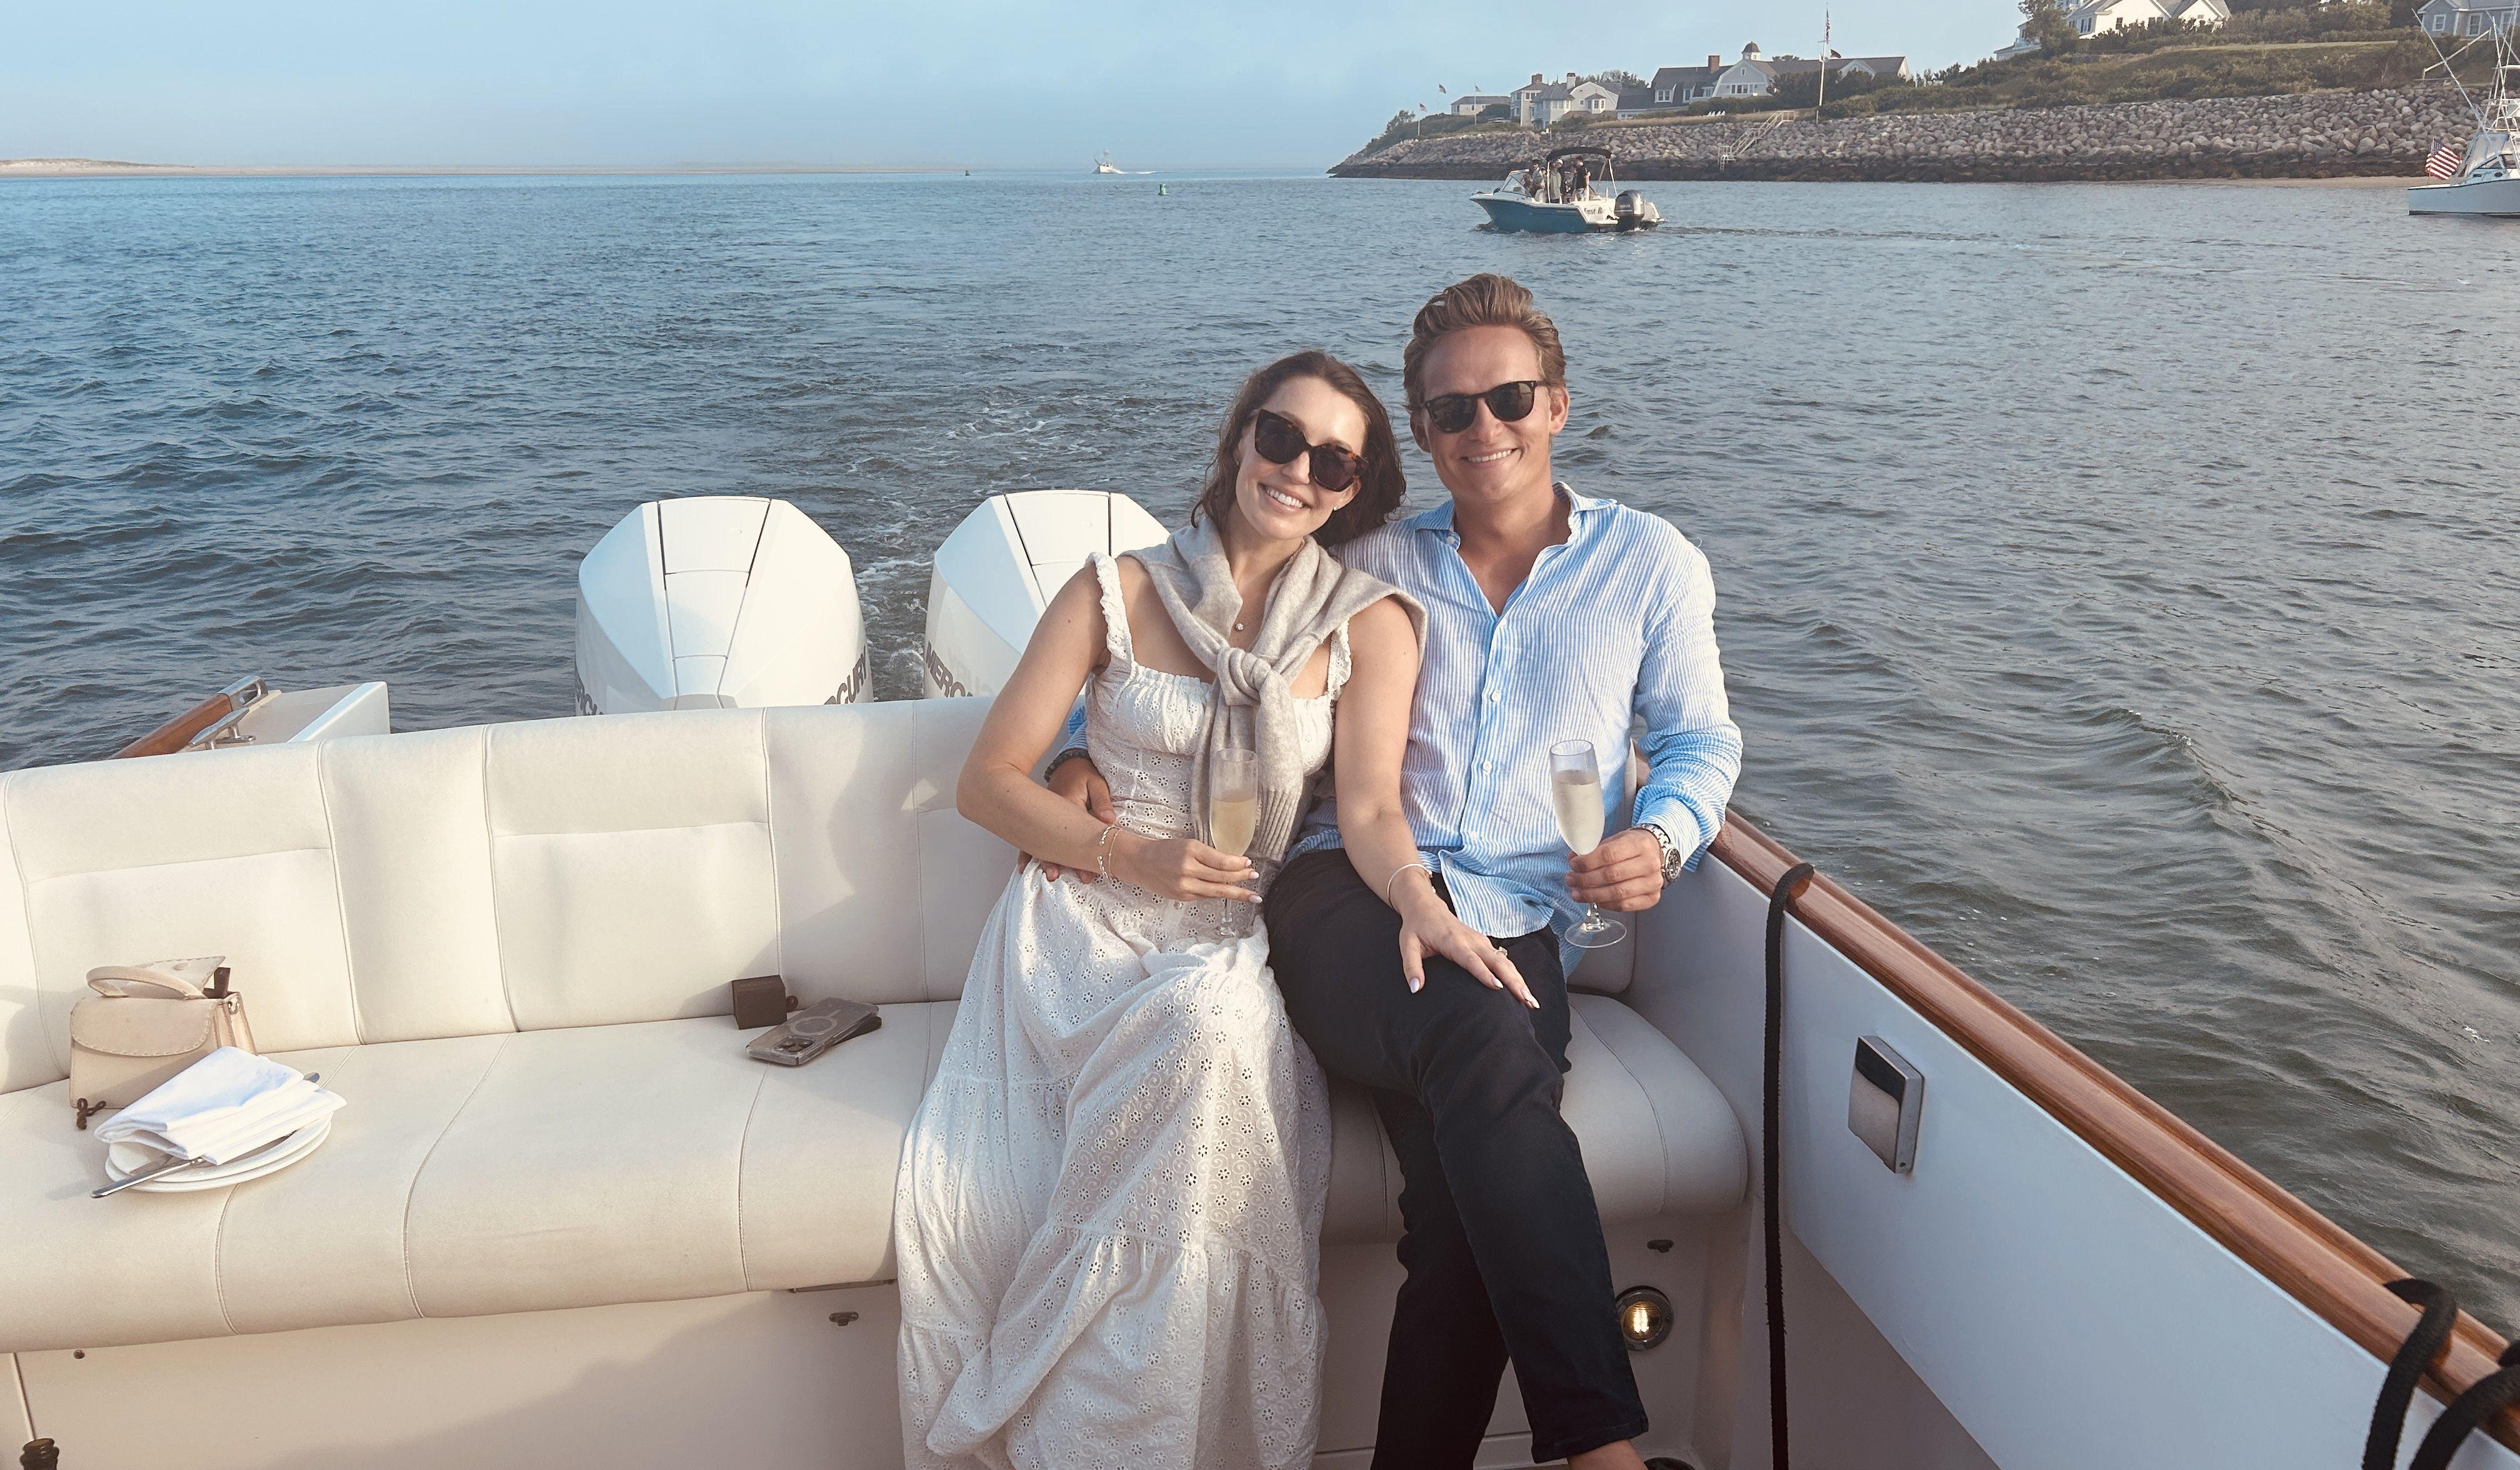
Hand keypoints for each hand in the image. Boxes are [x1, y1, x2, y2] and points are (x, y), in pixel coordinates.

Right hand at [1031, 756, 1115, 881]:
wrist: (1068, 765)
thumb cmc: (1084, 774)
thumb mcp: (1097, 783)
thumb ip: (1102, 801)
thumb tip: (1108, 820)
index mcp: (1067, 802)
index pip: (1074, 832)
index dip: (1080, 855)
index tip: (1085, 873)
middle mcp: (1050, 812)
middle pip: (1053, 841)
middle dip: (1056, 861)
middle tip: (1056, 876)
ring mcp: (1042, 817)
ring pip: (1040, 841)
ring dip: (1042, 859)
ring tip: (1045, 876)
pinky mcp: (1039, 819)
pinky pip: (1031, 837)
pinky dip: (1027, 851)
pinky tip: (1023, 866)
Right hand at [1110, 833, 1258, 902]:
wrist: (1141, 862)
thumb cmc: (1166, 850)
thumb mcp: (1188, 845)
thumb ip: (1209, 855)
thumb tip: (1234, 864)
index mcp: (1191, 850)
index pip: (1222, 861)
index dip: (1238, 864)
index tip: (1249, 863)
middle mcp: (1188, 869)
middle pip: (1222, 877)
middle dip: (1241, 878)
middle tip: (1255, 878)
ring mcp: (1184, 885)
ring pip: (1216, 891)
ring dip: (1236, 893)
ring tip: (1251, 895)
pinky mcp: (1182, 897)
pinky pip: (1205, 896)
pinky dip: (1218, 894)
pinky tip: (1228, 894)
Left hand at [1393, 887, 1536, 1007]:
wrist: (1426, 906)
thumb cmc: (1416, 928)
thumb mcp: (1407, 946)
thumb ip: (1411, 967)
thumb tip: (1415, 989)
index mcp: (1453, 942)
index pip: (1471, 960)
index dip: (1484, 973)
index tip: (1498, 988)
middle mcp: (1472, 940)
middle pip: (1497, 962)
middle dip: (1514, 982)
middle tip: (1527, 1002)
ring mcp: (1481, 941)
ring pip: (1505, 962)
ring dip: (1520, 981)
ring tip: (1532, 1002)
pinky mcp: (1485, 944)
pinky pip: (1503, 960)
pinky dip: (1515, 975)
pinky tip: (1523, 991)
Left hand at [1568, 827, 1664, 911]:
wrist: (1655, 853)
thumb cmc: (1632, 846)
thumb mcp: (1615, 839)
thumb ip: (1595, 850)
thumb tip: (1573, 860)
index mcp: (1639, 844)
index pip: (1609, 855)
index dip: (1588, 862)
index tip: (1573, 865)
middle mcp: (1649, 864)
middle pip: (1612, 875)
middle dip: (1586, 880)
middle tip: (1571, 880)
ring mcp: (1653, 883)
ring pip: (1617, 893)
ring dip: (1592, 895)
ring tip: (1577, 893)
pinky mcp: (1652, 898)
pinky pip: (1624, 905)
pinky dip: (1606, 904)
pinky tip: (1594, 900)